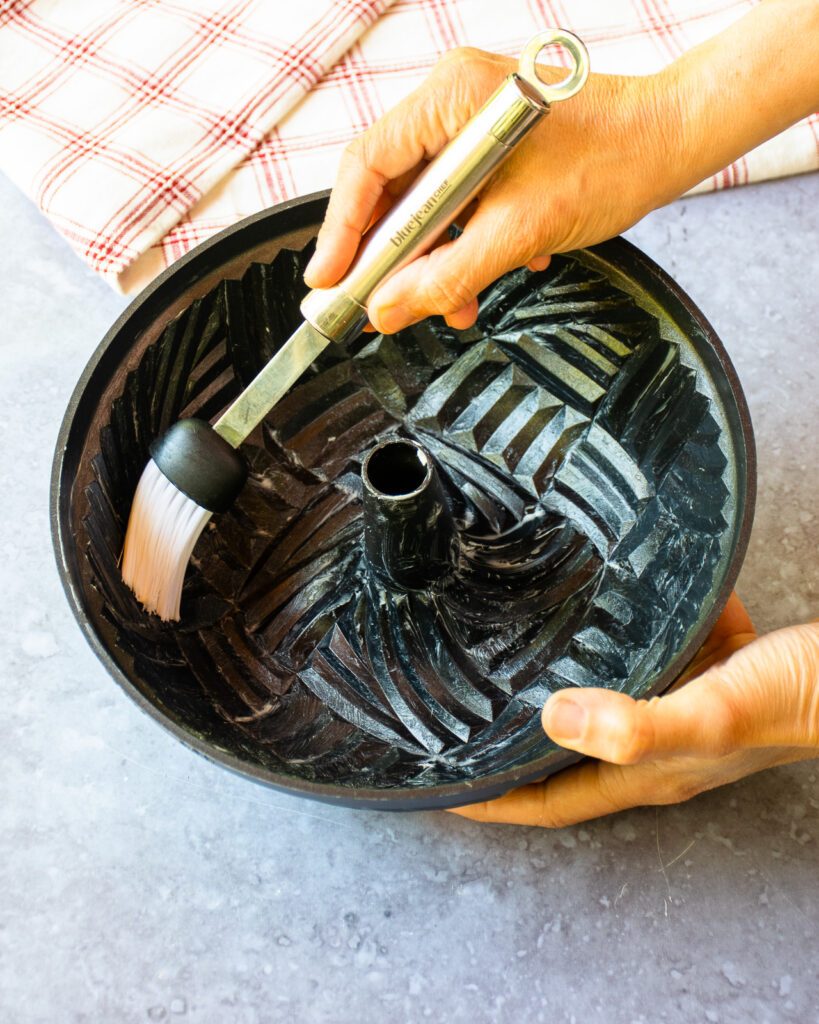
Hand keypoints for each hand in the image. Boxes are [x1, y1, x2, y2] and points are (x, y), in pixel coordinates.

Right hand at [304, 47, 679, 333]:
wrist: (669, 144)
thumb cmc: (610, 162)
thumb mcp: (516, 233)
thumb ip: (445, 277)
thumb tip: (388, 309)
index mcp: (450, 98)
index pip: (366, 168)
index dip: (340, 232)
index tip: (327, 282)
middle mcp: (453, 101)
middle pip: (389, 189)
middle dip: (391, 257)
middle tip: (376, 303)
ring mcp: (471, 123)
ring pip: (423, 204)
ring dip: (433, 260)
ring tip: (451, 302)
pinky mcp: (490, 147)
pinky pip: (454, 202)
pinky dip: (462, 244)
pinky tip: (486, 271)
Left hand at [450, 595, 818, 826]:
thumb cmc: (797, 701)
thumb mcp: (714, 713)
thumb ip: (638, 722)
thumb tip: (554, 715)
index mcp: (643, 770)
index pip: (548, 800)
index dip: (493, 801)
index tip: (440, 789)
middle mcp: (648, 742)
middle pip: (560, 757)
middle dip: (507, 747)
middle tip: (453, 719)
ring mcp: (667, 703)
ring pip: (589, 702)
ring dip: (547, 690)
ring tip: (494, 662)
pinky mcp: (688, 665)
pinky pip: (630, 654)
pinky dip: (601, 636)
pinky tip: (580, 604)